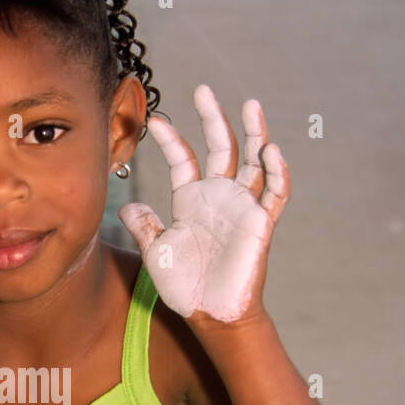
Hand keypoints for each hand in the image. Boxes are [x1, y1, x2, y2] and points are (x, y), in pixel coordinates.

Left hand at [118, 85, 289, 327]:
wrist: (210, 314)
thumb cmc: (185, 286)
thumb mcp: (157, 253)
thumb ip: (145, 227)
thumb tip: (127, 206)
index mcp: (191, 201)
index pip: (184, 160)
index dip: (173, 140)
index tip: (159, 121)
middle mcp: (218, 198)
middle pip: (220, 149)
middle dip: (213, 119)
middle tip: (203, 90)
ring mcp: (241, 208)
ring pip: (254, 162)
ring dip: (255, 134)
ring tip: (251, 106)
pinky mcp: (260, 224)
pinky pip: (274, 194)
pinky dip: (277, 172)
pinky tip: (272, 151)